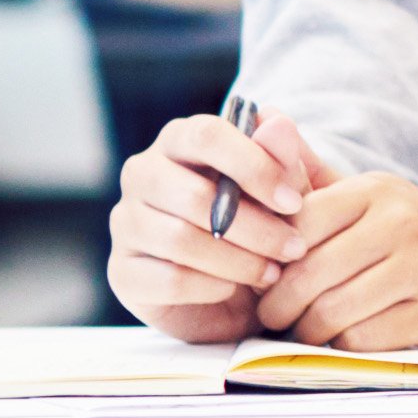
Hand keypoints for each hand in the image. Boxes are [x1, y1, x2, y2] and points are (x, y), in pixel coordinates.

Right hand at [107, 110, 317, 340]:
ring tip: (272, 273)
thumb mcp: (281, 193)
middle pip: (194, 195)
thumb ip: (281, 158)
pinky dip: (211, 287)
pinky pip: (169, 280)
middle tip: (294, 247)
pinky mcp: (124, 272)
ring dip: (238, 261)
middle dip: (255, 227)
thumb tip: (279, 123)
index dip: (254, 167)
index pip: (206, 135)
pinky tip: (233, 288)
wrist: (234, 294)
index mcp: (179, 140)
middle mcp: (142, 174)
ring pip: (181, 240)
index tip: (294, 202)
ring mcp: (126, 223)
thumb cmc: (258, 225)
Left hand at [251, 129, 417, 352]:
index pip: (299, 220)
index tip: (263, 273)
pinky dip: (342, 346)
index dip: (270, 254)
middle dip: (278, 304)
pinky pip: (365, 339)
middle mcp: (401, 223)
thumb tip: (262, 117)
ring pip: (334, 311)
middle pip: (310, 272)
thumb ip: (309, 170)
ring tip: (302, 329)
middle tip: (271, 316)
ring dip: (308, 330)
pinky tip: (342, 339)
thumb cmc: (410, 235)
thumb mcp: (367, 197)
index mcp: (376, 190)